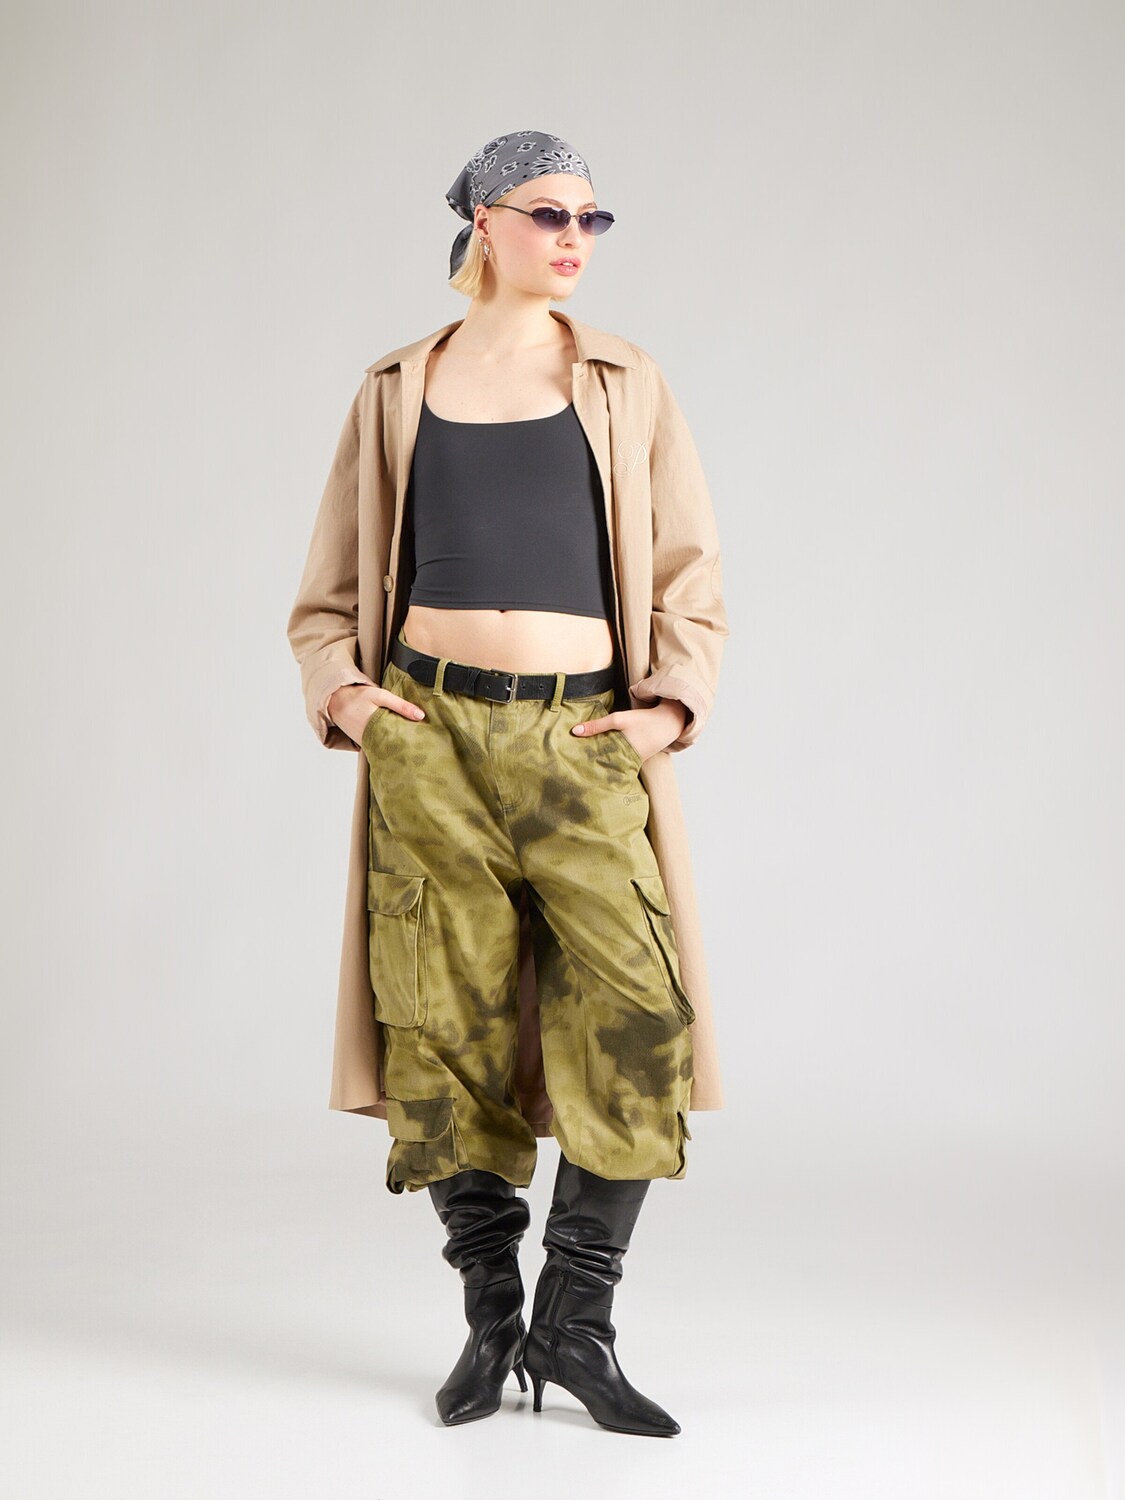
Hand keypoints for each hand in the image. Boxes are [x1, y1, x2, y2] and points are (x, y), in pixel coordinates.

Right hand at [327, 683, 425, 746]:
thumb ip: (400, 705)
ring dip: (397, 745)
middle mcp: (370, 741)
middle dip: (406, 746)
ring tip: (413, 743)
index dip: (411, 743)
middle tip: (423, 745)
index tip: (424, 743)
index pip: (398, 742)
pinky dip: (387, 743)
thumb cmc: (357, 696)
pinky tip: (397, 740)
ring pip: (386, 747)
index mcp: (376, 729)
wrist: (334, 700)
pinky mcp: (363, 743)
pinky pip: (378, 746)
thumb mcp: (380, 696)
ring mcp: (365, 744)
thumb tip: (421, 716)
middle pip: (394, 747)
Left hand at [570, 700, 688, 762]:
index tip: (569, 762)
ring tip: (580, 760)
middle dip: (589, 763)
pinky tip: (598, 755)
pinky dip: (609, 757)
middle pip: (603, 765)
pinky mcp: (636, 760)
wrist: (668, 723)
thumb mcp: (619, 719)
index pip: (597, 762)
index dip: (584, 762)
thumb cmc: (643, 720)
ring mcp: (632, 763)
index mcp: (621, 754)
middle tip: (570, 763)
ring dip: (599, 760)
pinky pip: (619, 760)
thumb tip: (574, 731)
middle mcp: (627, 762)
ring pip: (611, 763)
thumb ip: (597, 725)